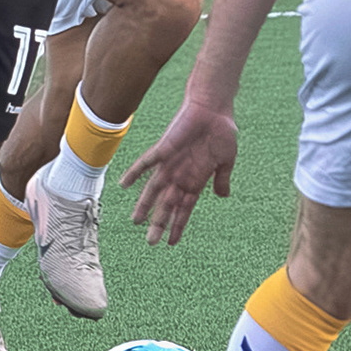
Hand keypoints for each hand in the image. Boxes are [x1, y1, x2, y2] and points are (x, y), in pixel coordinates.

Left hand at [122, 97, 237, 244]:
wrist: (214, 107)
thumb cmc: (222, 132)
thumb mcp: (226, 160)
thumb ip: (222, 179)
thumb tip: (223, 196)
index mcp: (196, 180)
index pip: (184, 209)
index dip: (178, 226)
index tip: (171, 243)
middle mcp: (180, 175)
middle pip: (167, 205)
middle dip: (159, 223)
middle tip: (150, 241)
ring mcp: (170, 163)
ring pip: (153, 190)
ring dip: (145, 205)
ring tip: (136, 221)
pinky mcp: (164, 149)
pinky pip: (145, 163)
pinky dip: (135, 173)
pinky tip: (124, 185)